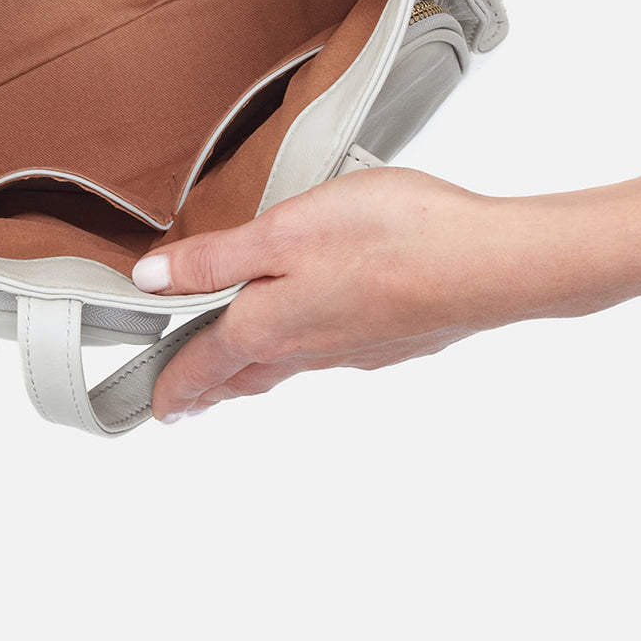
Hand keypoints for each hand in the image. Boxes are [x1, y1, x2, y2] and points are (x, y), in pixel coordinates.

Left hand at [133, 133, 640, 421]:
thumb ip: (214, 260)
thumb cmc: (389, 236)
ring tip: (239, 359)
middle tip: (188, 394)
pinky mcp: (395, 338)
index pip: (203, 366)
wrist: (492, 263)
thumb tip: (148, 281)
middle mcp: (309, 349)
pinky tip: (319, 322)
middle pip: (246, 372)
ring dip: (256, 364)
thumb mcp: (281, 232)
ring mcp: (356, 349)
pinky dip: (307, 343)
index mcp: (269, 326)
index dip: (173, 385)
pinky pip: (333, 348)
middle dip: (212, 383)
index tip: (156, 407)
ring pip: (290, 362)